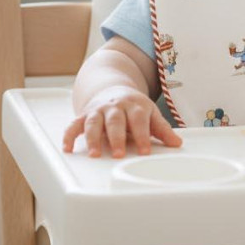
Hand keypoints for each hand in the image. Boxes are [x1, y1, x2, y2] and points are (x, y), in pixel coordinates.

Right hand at [62, 85, 182, 157]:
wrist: (113, 89)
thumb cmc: (135, 107)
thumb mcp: (150, 114)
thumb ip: (162, 129)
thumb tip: (177, 143)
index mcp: (135, 105)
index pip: (139, 120)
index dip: (142, 136)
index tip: (145, 152)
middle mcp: (115, 106)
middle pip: (115, 120)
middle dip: (117, 138)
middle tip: (119, 155)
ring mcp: (99, 110)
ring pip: (94, 122)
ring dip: (93, 138)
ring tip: (95, 154)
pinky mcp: (85, 115)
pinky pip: (74, 124)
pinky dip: (69, 135)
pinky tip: (68, 149)